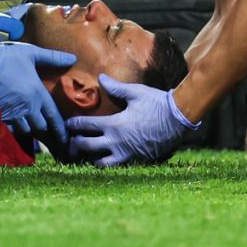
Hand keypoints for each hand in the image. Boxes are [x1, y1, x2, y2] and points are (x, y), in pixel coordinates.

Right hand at [0, 40, 76, 145]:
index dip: (60, 129)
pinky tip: (13, 124)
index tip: (65, 138)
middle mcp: (28, 107)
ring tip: (27, 125)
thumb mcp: (32, 54)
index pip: (54, 117)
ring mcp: (13, 113)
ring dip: (28, 129)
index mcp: (38, 93)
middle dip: (43, 128)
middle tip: (44, 129)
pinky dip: (14, 128)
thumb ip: (53, 58)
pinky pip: (11, 128)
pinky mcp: (0, 115)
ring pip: (25, 130)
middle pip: (40, 127)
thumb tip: (73, 58)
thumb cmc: (9, 58)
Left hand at [65, 75, 199, 168]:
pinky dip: (108, 166)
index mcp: (115, 125)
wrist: (179, 121)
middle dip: (76, 144)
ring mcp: (127, 155)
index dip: (73, 125)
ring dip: (91, 158)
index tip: (67, 124)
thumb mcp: (136, 93)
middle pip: (87, 147)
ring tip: (87, 154)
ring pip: (100, 163)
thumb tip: (100, 78)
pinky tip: (106, 161)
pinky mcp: (137, 161)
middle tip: (71, 141)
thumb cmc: (157, 104)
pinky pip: (117, 168)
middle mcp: (117, 142)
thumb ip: (116, 87)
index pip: (86, 126)